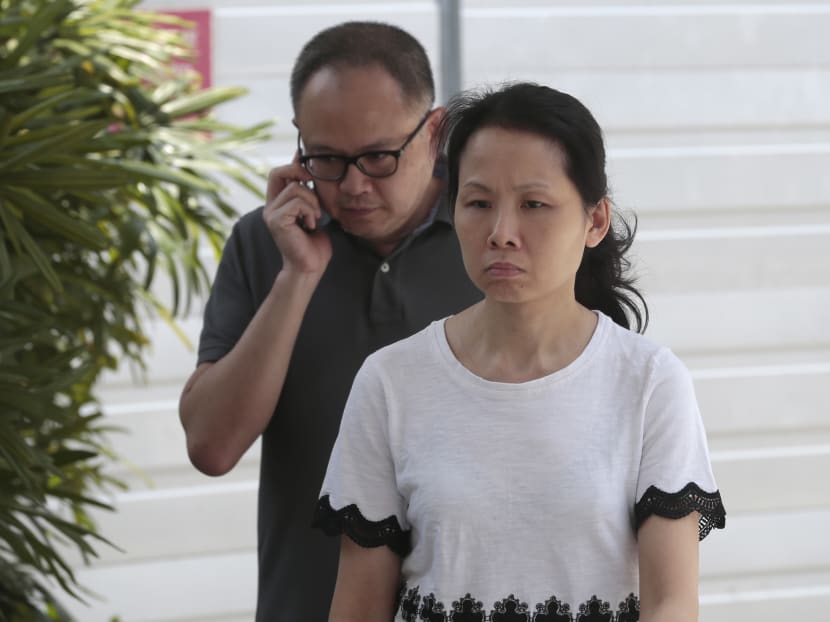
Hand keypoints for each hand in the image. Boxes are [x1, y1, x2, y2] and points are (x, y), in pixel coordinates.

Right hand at [263, 152, 332, 275]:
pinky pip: (297, 202)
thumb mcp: (314, 212)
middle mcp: (270, 206)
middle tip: (313, 184)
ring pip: (295, 188)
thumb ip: (311, 195)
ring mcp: (271, 213)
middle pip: (278, 172)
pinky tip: (311, 224)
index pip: (278, 173)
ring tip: (315, 217)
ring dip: (313, 200)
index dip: (292, 163)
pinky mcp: (276, 221)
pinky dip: (309, 210)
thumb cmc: (314, 244)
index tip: (305, 158)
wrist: (310, 267)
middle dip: (299, 172)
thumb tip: (314, 173)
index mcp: (278, 203)